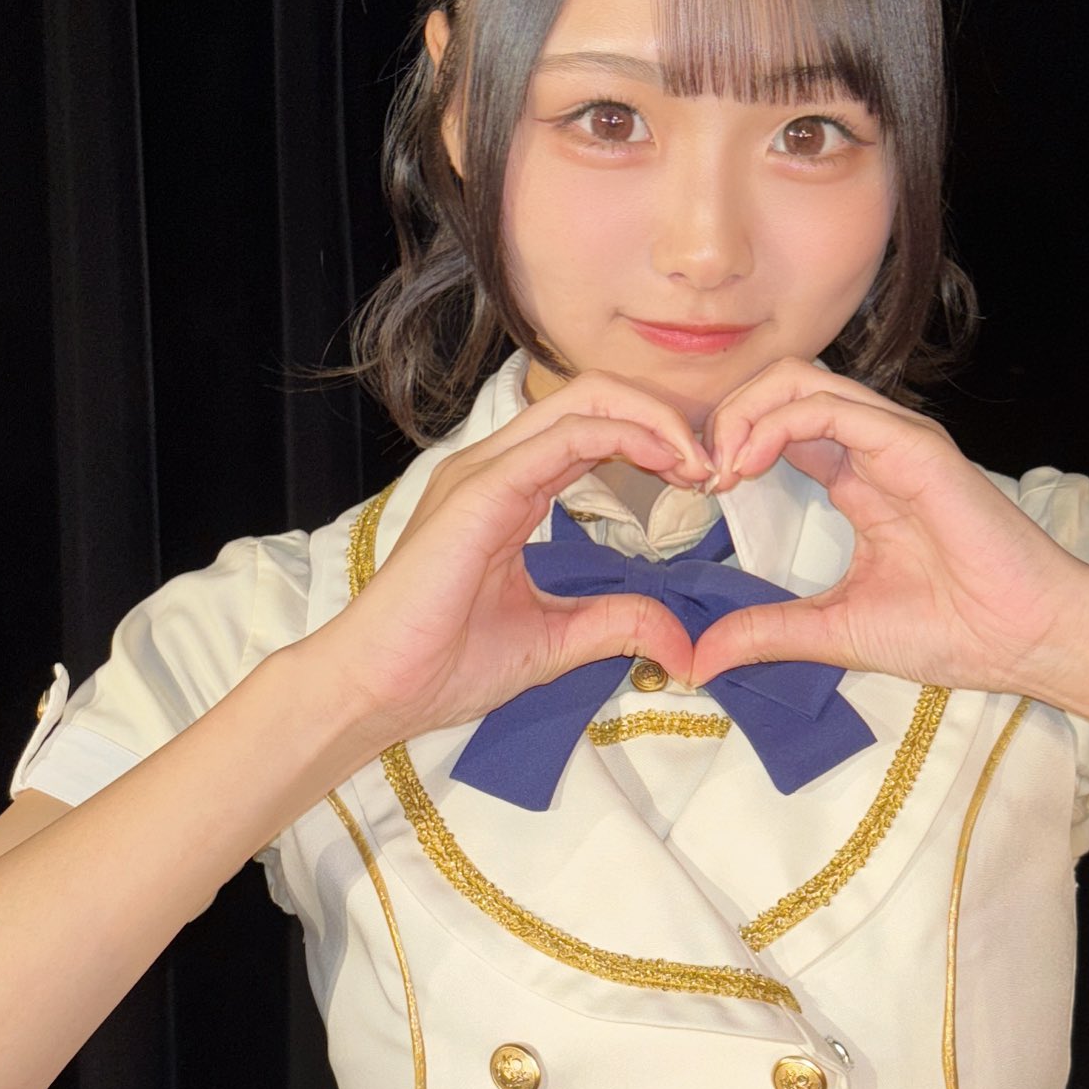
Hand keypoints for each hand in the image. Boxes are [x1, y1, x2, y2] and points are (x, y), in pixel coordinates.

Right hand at [304, 372, 714, 754]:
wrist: (378, 691)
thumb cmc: (444, 665)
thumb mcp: (556, 641)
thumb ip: (617, 625)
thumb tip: (682, 644)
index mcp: (510, 488)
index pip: (592, 428)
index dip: (653, 441)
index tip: (702, 482)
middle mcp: (497, 465)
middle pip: (593, 396)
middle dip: (661, 419)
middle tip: (710, 467)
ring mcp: (484, 471)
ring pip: (584, 402)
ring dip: (653, 423)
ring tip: (698, 464)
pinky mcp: (481, 489)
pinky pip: (564, 438)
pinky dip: (624, 438)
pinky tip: (666, 465)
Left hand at [692, 358, 1088, 699]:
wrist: (1026, 639)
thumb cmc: (955, 632)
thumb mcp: (834, 631)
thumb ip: (767, 633)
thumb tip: (697, 659)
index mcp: (858, 478)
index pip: (779, 426)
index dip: (729, 446)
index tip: (697, 495)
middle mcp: (874, 447)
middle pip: (781, 387)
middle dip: (726, 417)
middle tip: (696, 473)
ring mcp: (895, 439)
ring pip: (799, 381)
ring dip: (742, 414)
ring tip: (716, 467)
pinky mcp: (913, 445)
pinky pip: (830, 408)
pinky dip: (776, 424)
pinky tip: (747, 465)